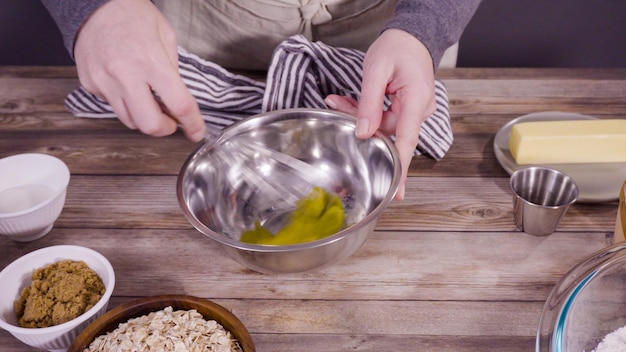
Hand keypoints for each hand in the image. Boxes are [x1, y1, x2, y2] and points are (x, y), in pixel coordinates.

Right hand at [73, 0, 204, 141]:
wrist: (93, 5)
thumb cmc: (132, 15)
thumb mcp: (166, 36)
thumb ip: (174, 70)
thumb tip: (177, 99)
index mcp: (151, 61)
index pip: (179, 105)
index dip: (192, 124)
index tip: (197, 132)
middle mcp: (126, 75)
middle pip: (150, 125)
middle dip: (165, 129)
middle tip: (171, 121)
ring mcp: (104, 82)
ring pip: (130, 121)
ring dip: (145, 119)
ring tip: (150, 102)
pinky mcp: (90, 84)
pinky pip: (113, 107)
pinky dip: (126, 104)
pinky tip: (129, 88)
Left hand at [325, 29, 436, 199]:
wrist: (412, 36)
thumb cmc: (398, 48)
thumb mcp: (375, 70)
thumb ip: (369, 103)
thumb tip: (363, 133)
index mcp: (416, 101)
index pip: (406, 142)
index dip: (400, 169)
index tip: (396, 192)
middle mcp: (420, 110)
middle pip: (388, 133)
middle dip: (359, 124)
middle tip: (336, 104)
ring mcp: (415, 111)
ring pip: (382, 126)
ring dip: (359, 115)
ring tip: (339, 99)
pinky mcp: (408, 109)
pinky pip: (385, 118)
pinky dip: (367, 111)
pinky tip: (350, 101)